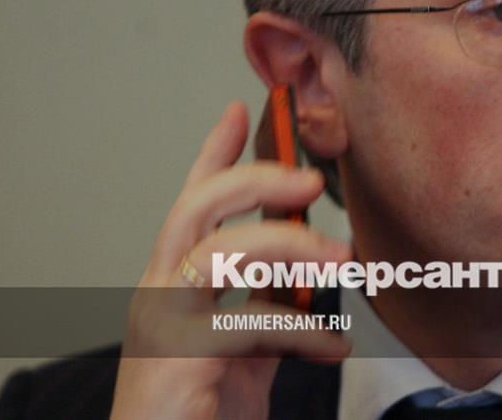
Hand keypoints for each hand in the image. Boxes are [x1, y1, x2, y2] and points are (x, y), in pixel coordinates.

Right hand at [111, 100, 351, 419]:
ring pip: (223, 252)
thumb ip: (268, 301)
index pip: (191, 202)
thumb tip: (308, 263)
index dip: (214, 154)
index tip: (240, 111)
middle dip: (257, 180)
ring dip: (290, 247)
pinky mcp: (175, 357)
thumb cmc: (202, 408)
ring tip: (342, 261)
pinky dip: (303, 331)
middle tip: (312, 180)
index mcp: (175, 281)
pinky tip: (333, 348)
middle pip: (198, 207)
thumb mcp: (247, 346)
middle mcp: (159, 291)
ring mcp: (161, 322)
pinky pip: (249, 324)